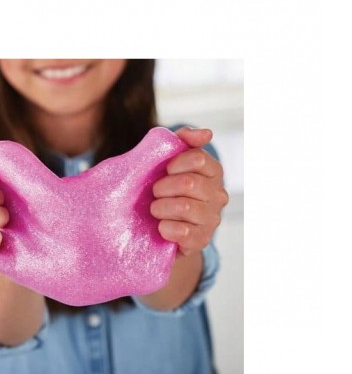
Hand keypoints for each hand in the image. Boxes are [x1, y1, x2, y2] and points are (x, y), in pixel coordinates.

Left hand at [150, 127, 228, 255]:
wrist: (156, 230)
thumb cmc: (162, 190)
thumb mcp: (166, 161)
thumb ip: (183, 140)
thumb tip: (207, 132)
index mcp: (213, 172)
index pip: (198, 158)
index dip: (174, 164)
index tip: (164, 171)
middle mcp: (218, 195)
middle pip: (188, 183)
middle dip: (162, 188)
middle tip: (155, 193)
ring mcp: (212, 219)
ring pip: (184, 207)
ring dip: (160, 208)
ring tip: (156, 210)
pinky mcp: (202, 240)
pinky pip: (182, 231)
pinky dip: (165, 228)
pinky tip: (162, 227)